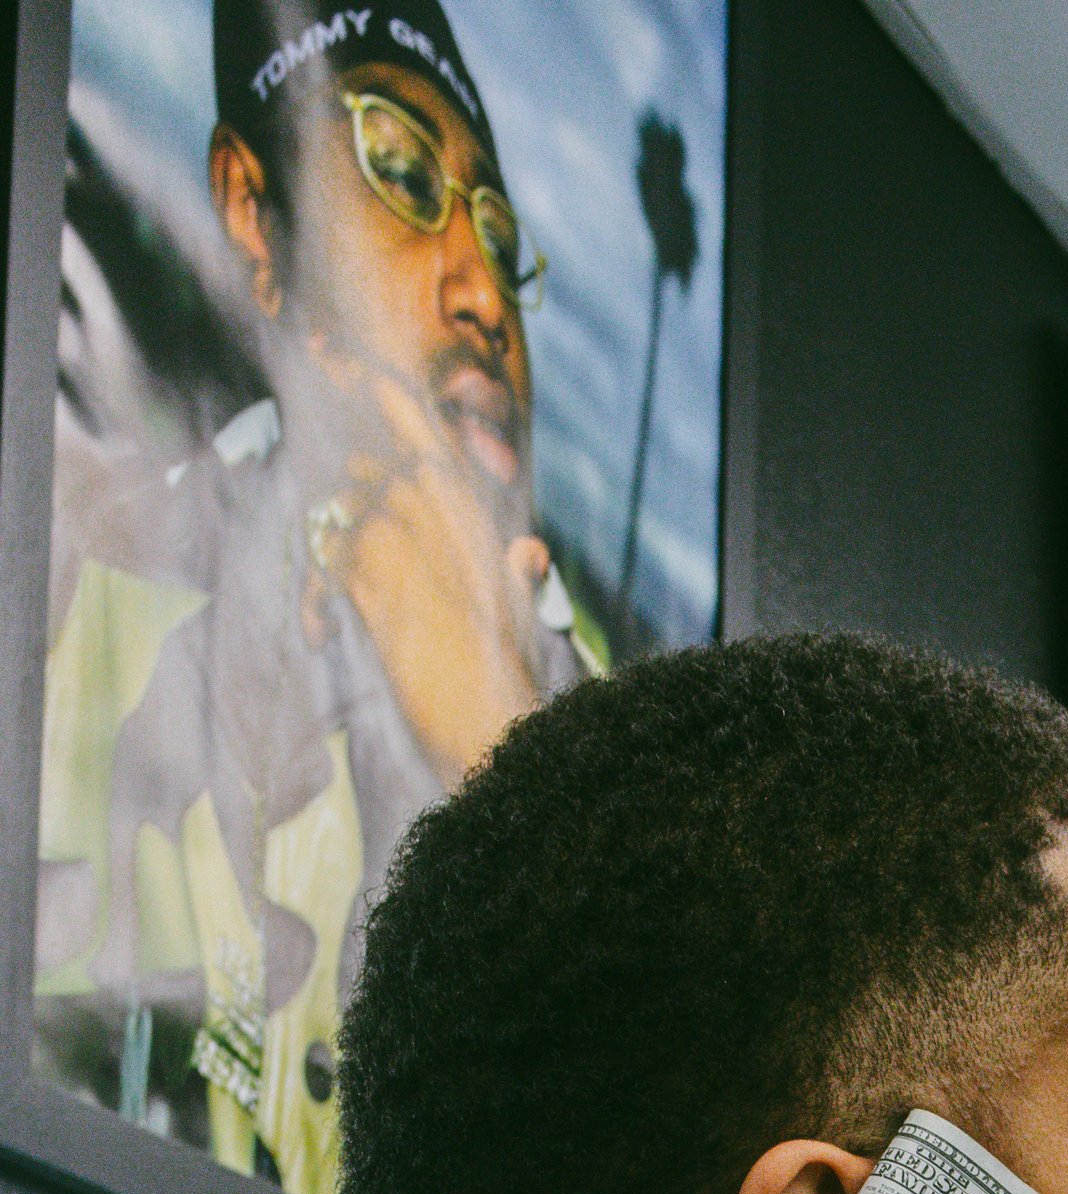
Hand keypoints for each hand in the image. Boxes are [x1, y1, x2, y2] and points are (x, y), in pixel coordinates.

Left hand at [296, 349, 547, 782]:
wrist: (495, 733)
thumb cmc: (509, 685)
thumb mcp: (516, 622)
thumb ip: (517, 575)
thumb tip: (533, 549)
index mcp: (481, 529)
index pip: (435, 448)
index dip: (398, 407)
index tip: (365, 373)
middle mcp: (445, 527)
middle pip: (379, 479)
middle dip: (357, 501)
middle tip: (358, 555)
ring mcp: (408, 550)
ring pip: (350, 517)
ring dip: (340, 552)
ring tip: (346, 599)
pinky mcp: (376, 586)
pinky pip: (331, 559)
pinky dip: (322, 588)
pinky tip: (327, 627)